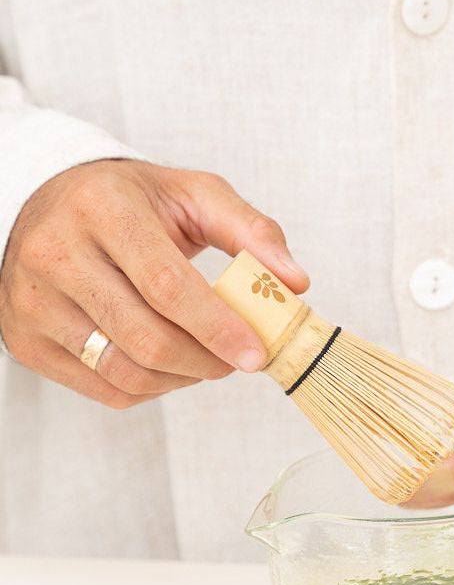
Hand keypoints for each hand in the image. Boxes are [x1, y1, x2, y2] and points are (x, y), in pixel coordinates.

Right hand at [0, 159, 308, 406]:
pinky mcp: (25, 340)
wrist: (53, 205)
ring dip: (182, 379)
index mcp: (102, 209)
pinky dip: (151, 388)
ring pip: (124, 371)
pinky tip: (169, 365)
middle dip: (207, 361)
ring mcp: (32, 301)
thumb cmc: (132, 203)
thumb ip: (251, 231)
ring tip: (206, 359)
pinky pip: (103, 389)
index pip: (167, 285)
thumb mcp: (194, 195)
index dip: (218, 327)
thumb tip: (295, 282)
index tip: (256, 353)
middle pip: (147, 338)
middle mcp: (55, 254)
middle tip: (237, 359)